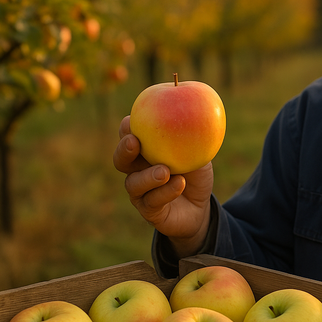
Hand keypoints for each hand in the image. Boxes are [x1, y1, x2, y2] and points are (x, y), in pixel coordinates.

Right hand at [113, 116, 213, 256]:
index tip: (132, 120)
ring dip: (148, 176)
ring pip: (133, 183)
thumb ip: (194, 136)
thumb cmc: (195, 174)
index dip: (127, 128)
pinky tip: (179, 184)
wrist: (200, 207)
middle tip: (134, 142)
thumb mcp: (199, 153)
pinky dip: (166, 191)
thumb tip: (199, 112)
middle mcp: (136, 170)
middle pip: (120, 159)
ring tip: (164, 171)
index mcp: (144, 151)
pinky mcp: (148, 210)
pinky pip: (152, 201)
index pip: (129, 136)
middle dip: (124, 150)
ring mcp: (140, 192)